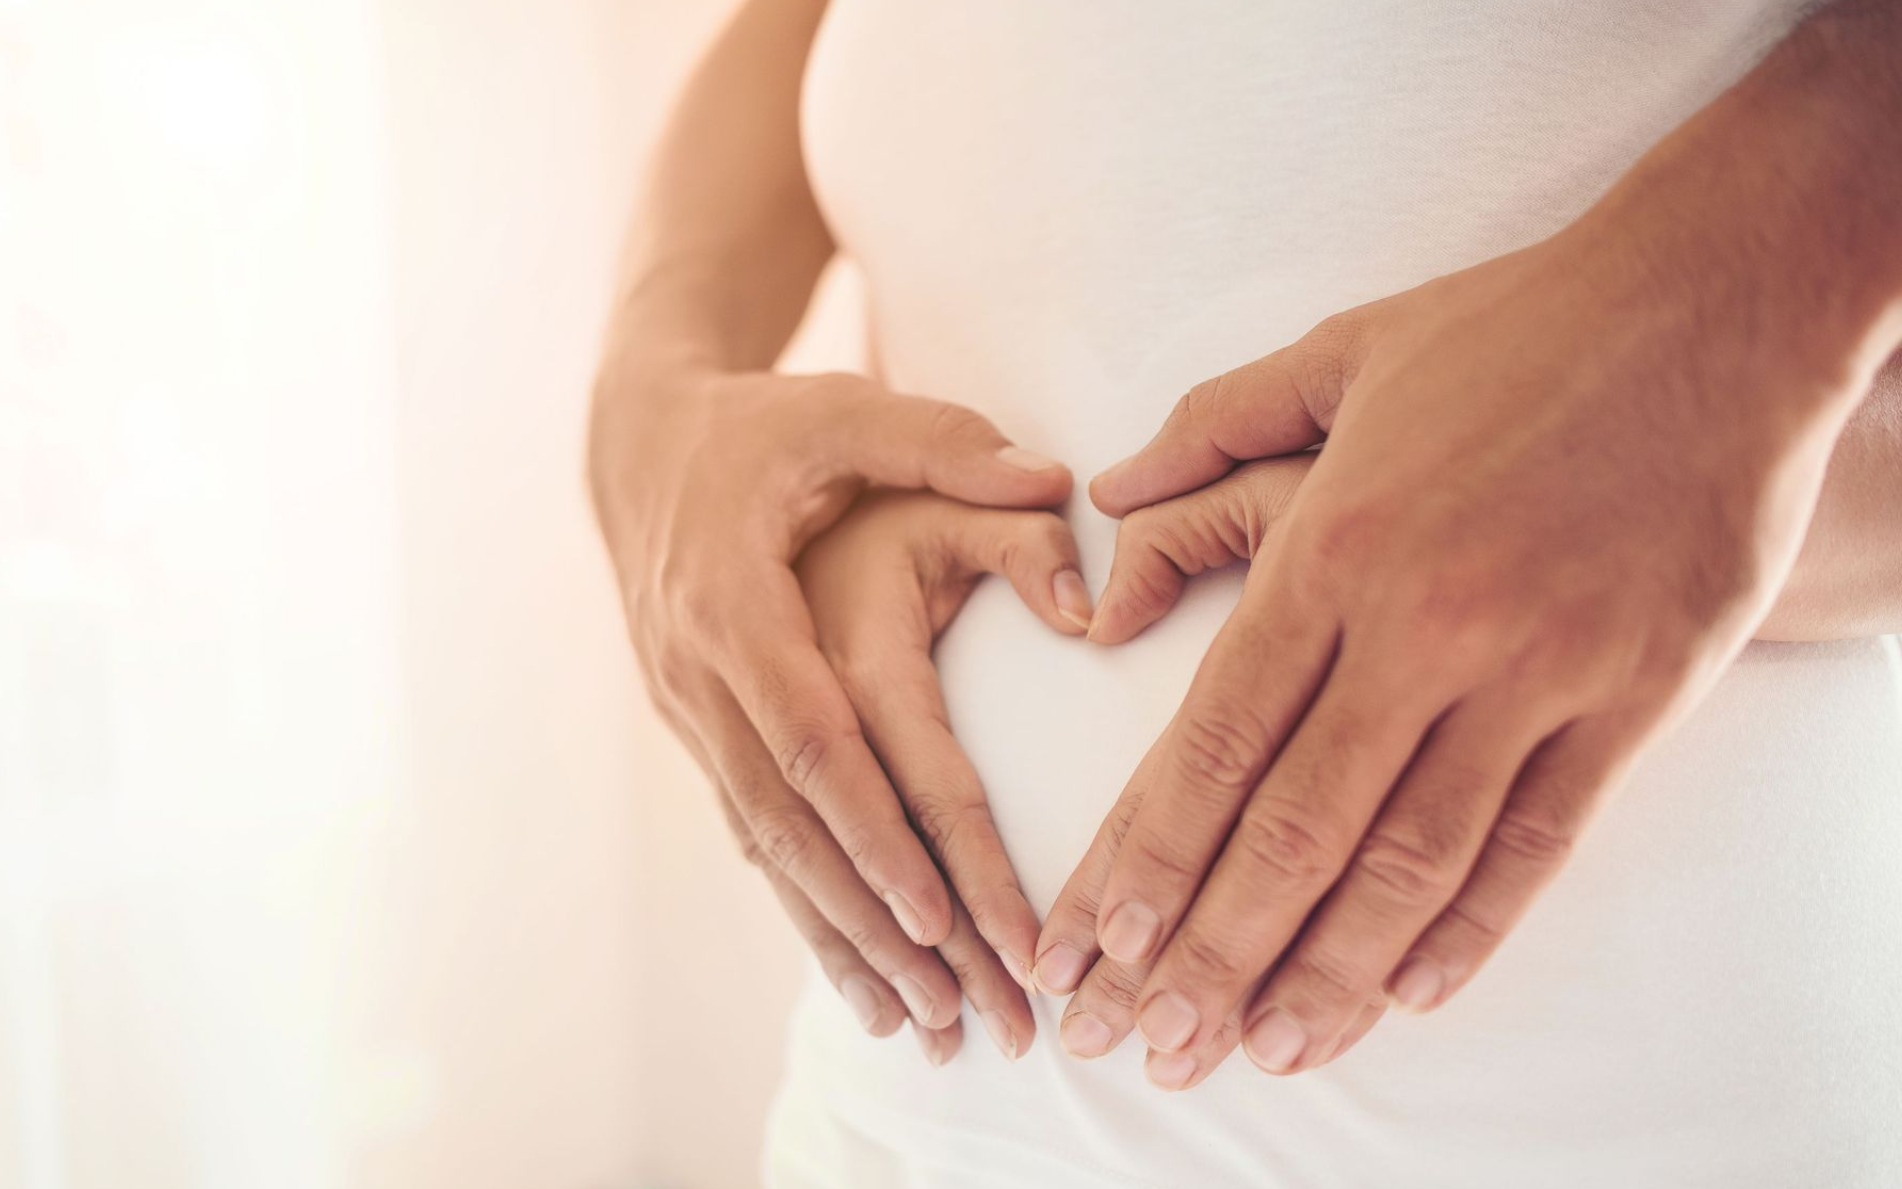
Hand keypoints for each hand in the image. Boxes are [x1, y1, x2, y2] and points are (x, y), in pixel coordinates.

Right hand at [590, 365, 1079, 1042]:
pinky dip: (805, 910)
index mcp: (740, 603)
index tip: (946, 916)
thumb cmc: (760, 429)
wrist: (640, 446)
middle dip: (876, 926)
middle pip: (792, 827)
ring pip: (767, 851)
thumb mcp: (844, 410)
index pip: (816, 742)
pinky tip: (858, 975)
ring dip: (842, 941)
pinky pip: (753, 840)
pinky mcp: (701, 734)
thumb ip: (944, 442)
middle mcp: (704, 676)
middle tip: (960, 1013)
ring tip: (921, 1027)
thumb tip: (1055, 483)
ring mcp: (692, 714)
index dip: (877, 832)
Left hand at [1036, 220, 1858, 1083]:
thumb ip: (1211, 425)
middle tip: (1142, 1042)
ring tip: (1260, 1051)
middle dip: (1206, 950)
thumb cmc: (1516, 328)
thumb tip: (1108, 494)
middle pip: (1291, 828)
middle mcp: (1422, 626)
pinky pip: (1538, 843)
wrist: (1718, 306)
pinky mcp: (1634, 695)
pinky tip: (1405, 992)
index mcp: (1331, 546)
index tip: (1095, 941)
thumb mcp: (1342, 350)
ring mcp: (1535, 669)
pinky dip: (1469, 929)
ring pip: (1408, 862)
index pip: (1212, 740)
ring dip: (1326, 973)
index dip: (1147, 857)